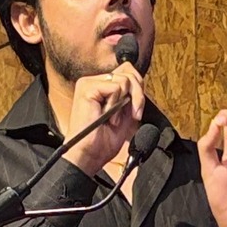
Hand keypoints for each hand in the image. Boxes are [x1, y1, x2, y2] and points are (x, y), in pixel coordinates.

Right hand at [62, 60, 145, 176]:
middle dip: (138, 96)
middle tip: (133, 115)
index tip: (137, 110)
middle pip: (129, 72)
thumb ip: (131, 96)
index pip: (127, 72)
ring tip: (113, 119)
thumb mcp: (125, 114)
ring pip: (124, 79)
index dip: (138, 89)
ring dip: (124, 104)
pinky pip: (115, 87)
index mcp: (101, 87)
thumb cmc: (102, 141)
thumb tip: (139, 80)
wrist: (89, 154)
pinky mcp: (87, 87)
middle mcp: (93, 82)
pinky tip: (107, 116)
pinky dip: (116, 104)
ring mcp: (88, 83)